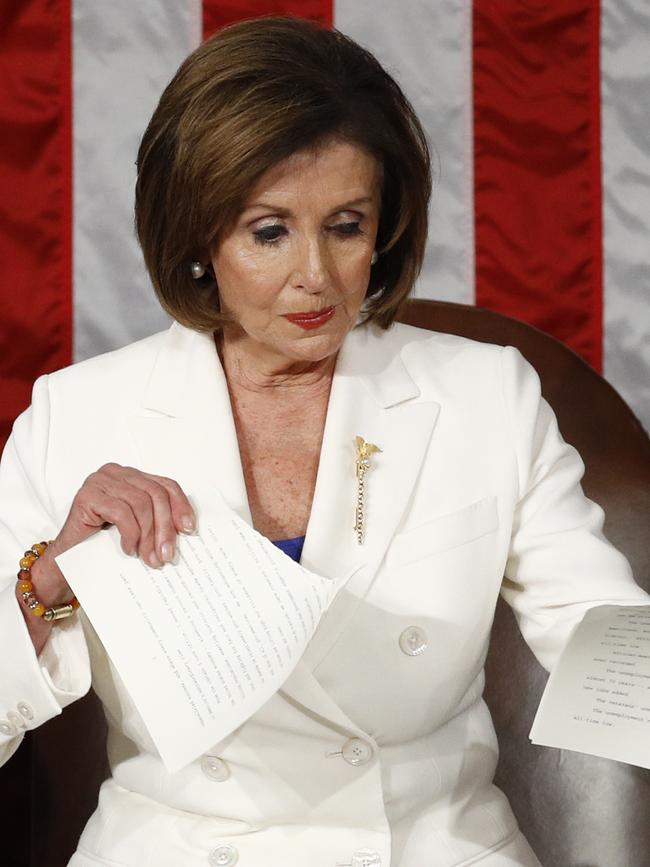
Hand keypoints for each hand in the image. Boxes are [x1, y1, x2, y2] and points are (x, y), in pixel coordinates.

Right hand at [50, 463, 194, 566]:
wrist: (67, 560)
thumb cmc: (103, 542)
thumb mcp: (138, 527)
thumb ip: (157, 519)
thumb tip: (186, 529)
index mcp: (132, 476)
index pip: (166, 485)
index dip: (181, 506)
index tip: (189, 530)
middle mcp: (117, 472)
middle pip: (156, 495)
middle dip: (165, 527)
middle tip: (167, 554)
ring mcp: (100, 481)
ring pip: (141, 504)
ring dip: (149, 535)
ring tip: (149, 557)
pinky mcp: (88, 495)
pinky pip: (121, 513)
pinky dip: (130, 534)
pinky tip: (129, 549)